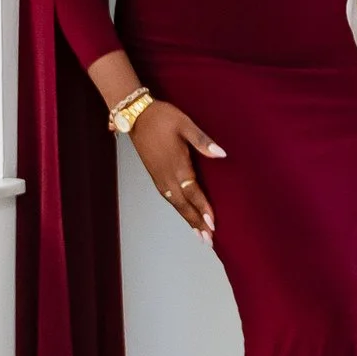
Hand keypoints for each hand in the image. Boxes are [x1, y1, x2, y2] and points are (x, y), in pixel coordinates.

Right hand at [128, 98, 226, 241]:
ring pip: (175, 204)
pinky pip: (168, 198)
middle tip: (208, 240)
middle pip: (183, 205)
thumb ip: (203, 141)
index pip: (193, 192)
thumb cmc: (162, 117)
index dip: (203, 209)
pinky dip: (178, 209)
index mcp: (177, 165)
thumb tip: (222, 154)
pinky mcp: (154, 175)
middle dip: (196, 223)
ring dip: (187, 219)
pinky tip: (184, 213)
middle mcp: (166, 176)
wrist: (134, 115)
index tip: (213, 224)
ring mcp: (158, 177)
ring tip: (199, 234)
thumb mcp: (185, 124)